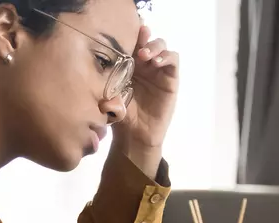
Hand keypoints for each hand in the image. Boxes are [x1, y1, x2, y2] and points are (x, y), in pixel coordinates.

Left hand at [112, 25, 178, 176]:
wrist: (136, 135)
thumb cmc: (121, 116)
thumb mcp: (111, 102)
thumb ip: (108, 95)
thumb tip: (105, 99)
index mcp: (127, 64)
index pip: (130, 42)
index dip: (129, 33)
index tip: (122, 31)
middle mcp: (143, 64)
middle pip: (146, 40)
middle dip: (142, 36)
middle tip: (136, 43)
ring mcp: (158, 70)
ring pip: (161, 46)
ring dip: (154, 46)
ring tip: (145, 55)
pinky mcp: (171, 79)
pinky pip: (173, 62)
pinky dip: (167, 57)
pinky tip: (157, 63)